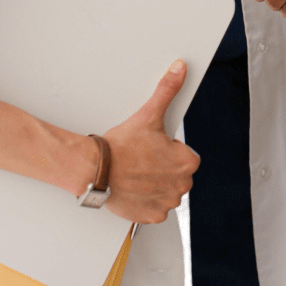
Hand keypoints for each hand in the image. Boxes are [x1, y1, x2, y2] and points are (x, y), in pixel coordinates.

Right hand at [100, 60, 200, 223]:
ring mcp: (166, 203)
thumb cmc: (122, 145)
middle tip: (141, 159)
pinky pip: (154, 208)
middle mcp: (182, 186)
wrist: (97, 170)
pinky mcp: (151, 216)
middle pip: (176, 174)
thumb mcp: (149, 114)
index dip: (167, 150)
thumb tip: (180, 68)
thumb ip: (168, 89)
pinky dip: (145, 201)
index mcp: (188, 163)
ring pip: (165, 191)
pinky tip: (133, 188)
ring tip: (135, 173)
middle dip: (162, 167)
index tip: (152, 147)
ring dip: (154, 184)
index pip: (184, 155)